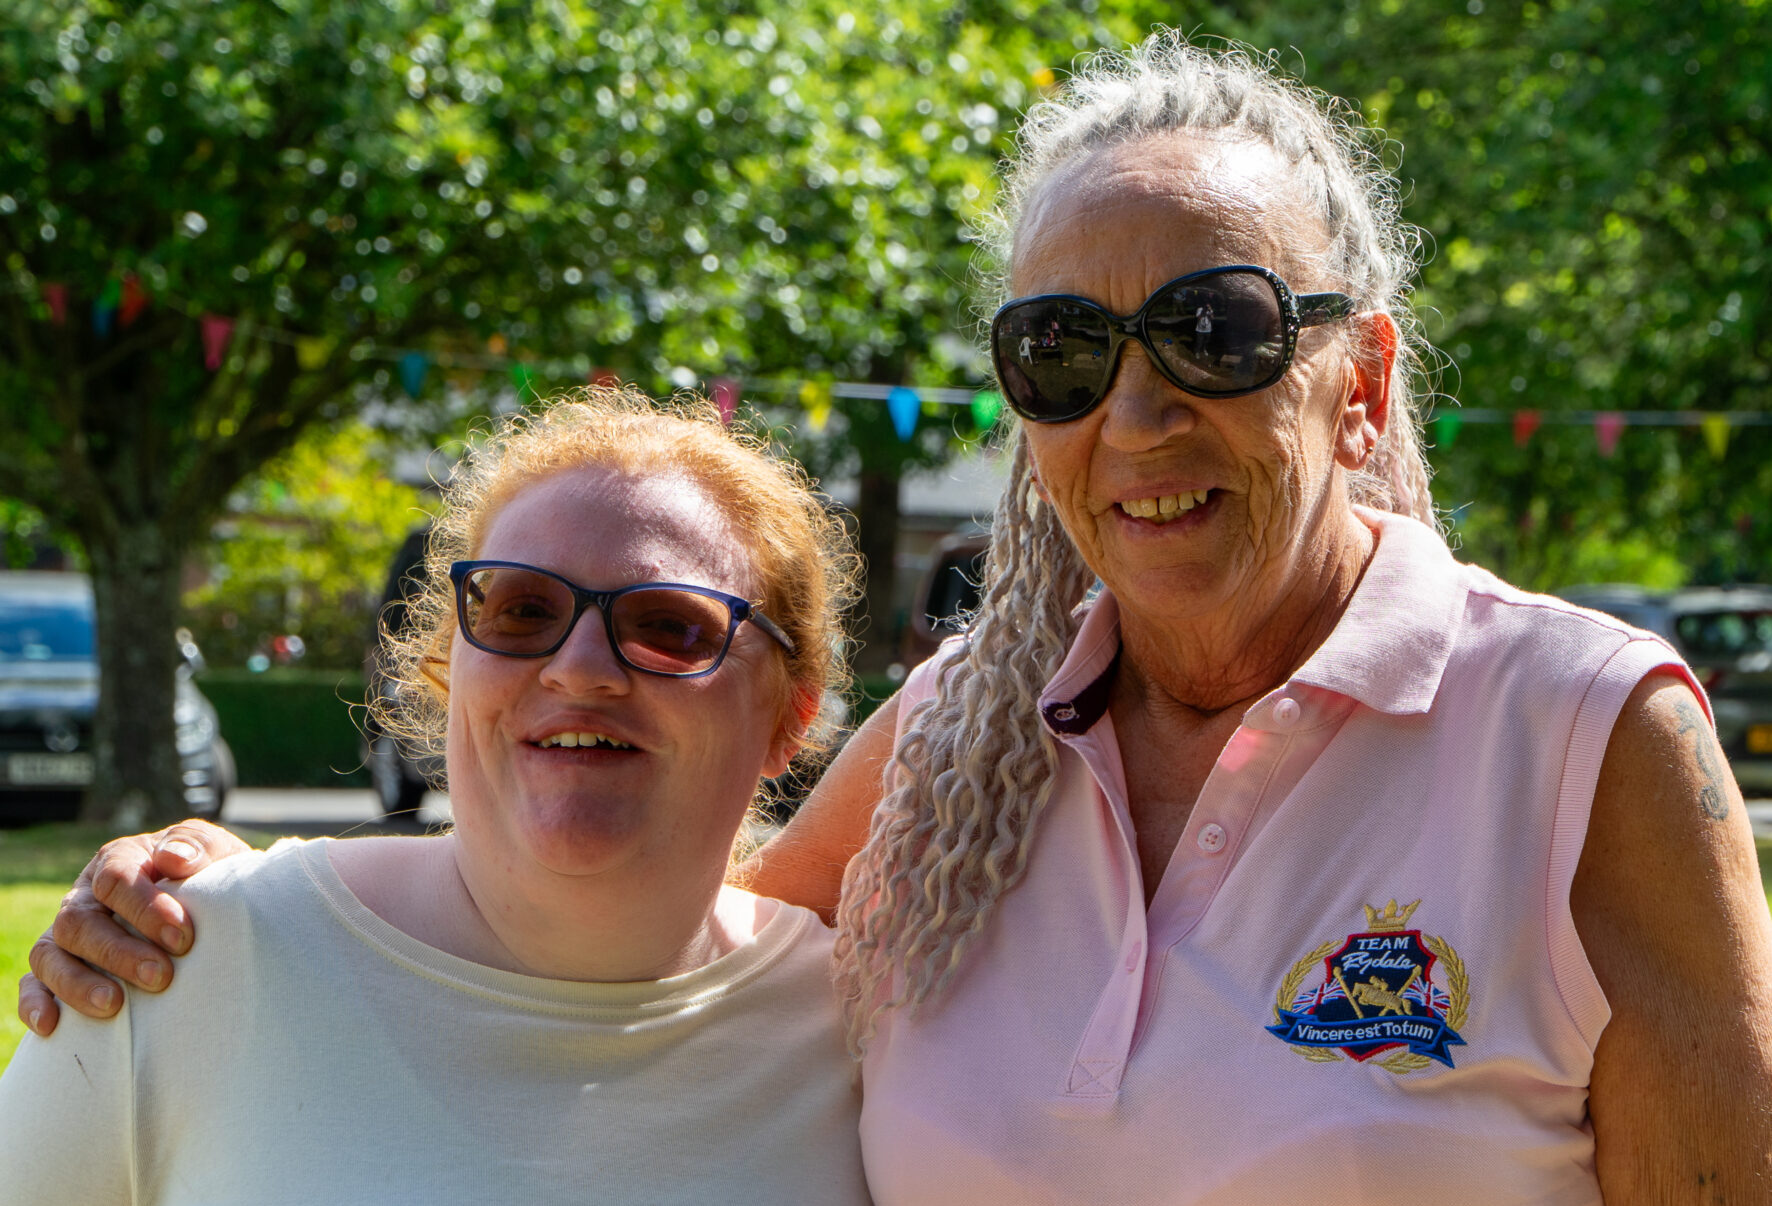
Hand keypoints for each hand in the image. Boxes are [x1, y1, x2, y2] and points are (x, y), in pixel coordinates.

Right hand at [16, 819, 248, 1036]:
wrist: (216, 908)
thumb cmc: (211, 878)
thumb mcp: (216, 853)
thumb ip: (198, 846)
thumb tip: (173, 858)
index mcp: (121, 860)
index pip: (116, 878)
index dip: (145, 908)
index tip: (182, 938)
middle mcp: (87, 895)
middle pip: (79, 920)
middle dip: (118, 952)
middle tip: (161, 976)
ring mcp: (69, 933)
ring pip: (49, 954)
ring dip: (77, 982)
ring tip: (112, 1005)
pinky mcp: (59, 969)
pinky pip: (32, 984)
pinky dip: (36, 1003)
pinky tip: (51, 1024)